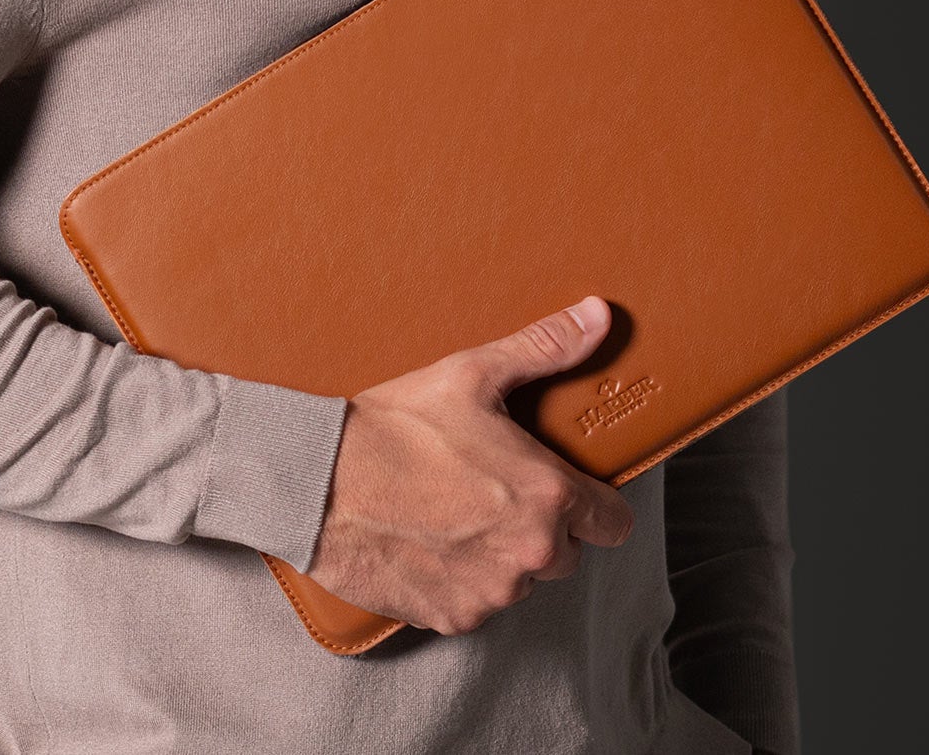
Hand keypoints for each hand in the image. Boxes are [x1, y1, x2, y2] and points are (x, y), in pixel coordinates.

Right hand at [306, 296, 633, 634]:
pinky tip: (433, 545)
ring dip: (503, 559)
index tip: (573, 494)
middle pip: (567, 554)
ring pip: (522, 582)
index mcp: (549, 496)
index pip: (614, 524)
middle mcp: (530, 553)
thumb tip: (598, 314)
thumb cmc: (394, 427)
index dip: (597, 508)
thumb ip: (546, 348)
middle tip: (499, 496)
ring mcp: (491, 591)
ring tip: (459, 516)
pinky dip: (462, 583)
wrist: (314, 483)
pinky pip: (478, 604)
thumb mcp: (474, 374)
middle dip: (544, 530)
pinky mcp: (451, 615)